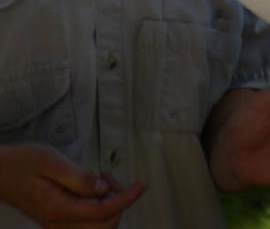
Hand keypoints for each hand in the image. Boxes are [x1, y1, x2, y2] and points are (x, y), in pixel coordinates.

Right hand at [0, 143, 145, 227]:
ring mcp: (59, 225)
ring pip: (98, 227)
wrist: (2, 172)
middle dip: (118, 201)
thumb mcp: (53, 161)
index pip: (102, 212)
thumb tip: (103, 188)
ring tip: (101, 179)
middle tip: (110, 176)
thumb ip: (80, 177)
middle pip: (104, 225)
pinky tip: (94, 187)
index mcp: (59, 210)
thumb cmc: (24, 163)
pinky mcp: (59, 221)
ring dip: (109, 203)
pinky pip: (87, 223)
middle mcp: (60, 224)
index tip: (141, 186)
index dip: (126, 199)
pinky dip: (98, 206)